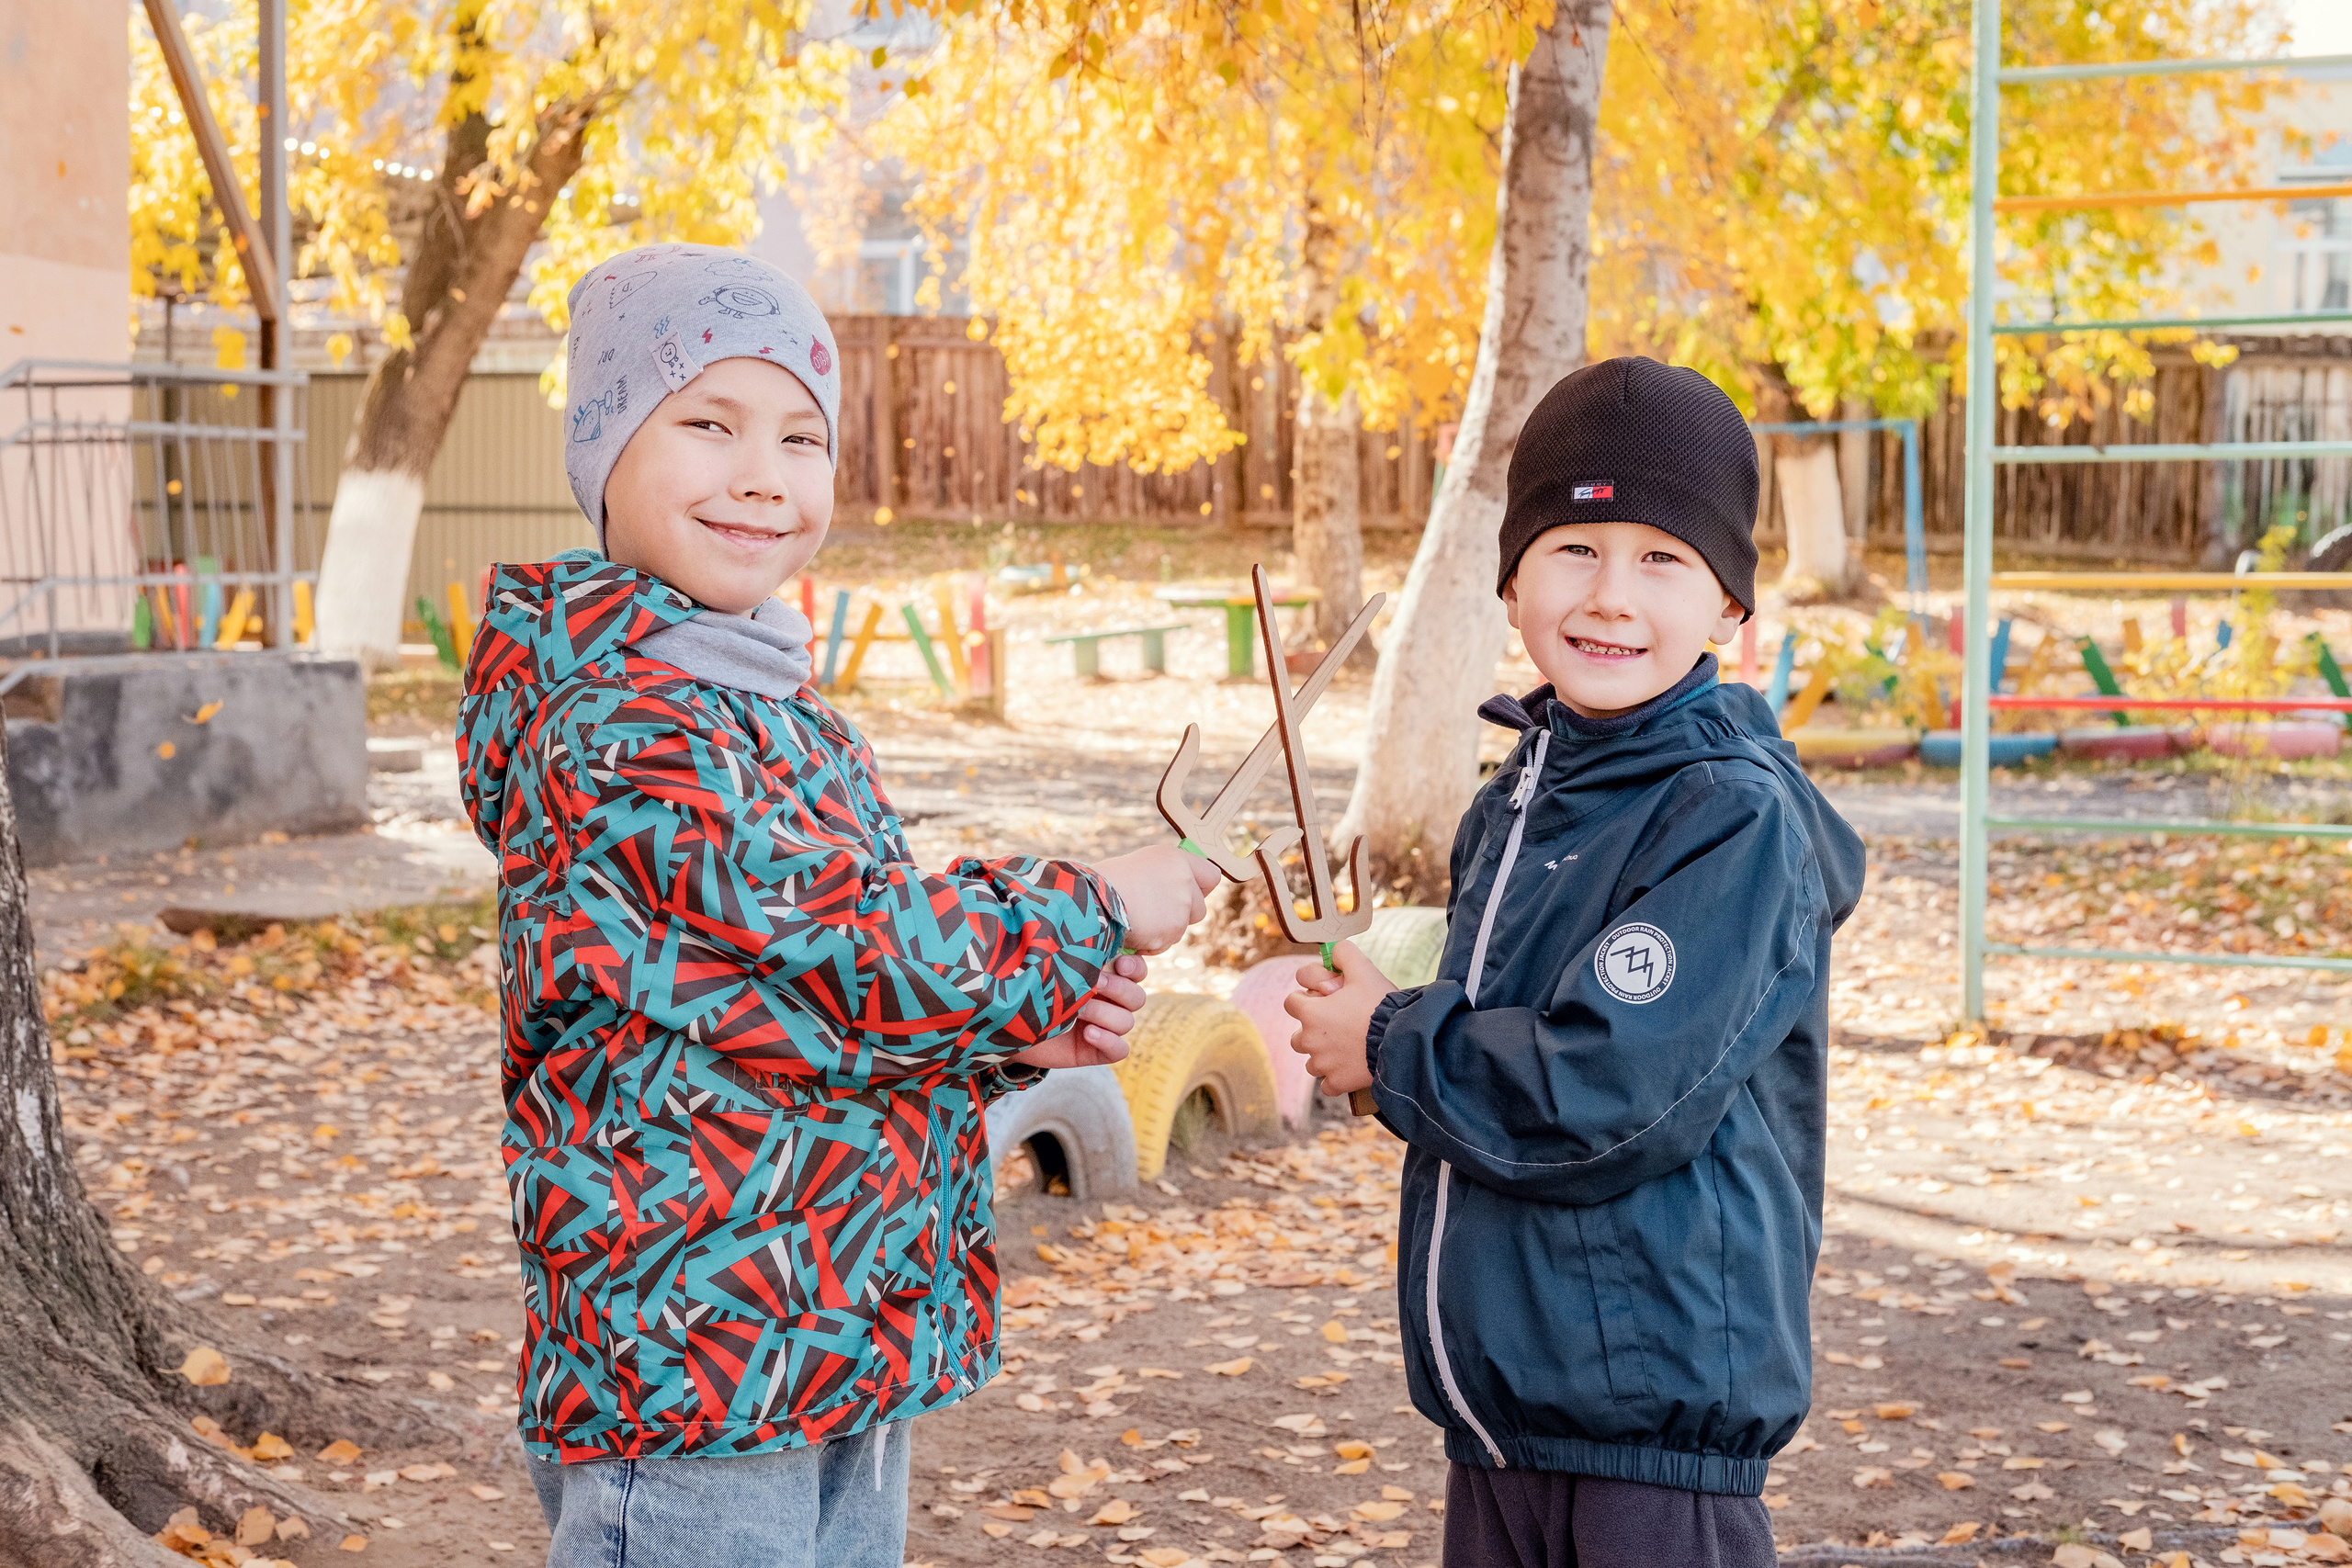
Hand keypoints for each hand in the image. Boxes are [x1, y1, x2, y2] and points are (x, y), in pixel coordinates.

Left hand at [1008, 953, 1146, 1068]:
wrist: (1010, 1024)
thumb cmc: (1032, 988)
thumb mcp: (1054, 968)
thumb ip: (1077, 956)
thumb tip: (1092, 938)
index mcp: (1106, 977)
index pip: (1137, 971)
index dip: (1135, 968)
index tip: (1119, 964)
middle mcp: (1110, 1002)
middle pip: (1137, 997)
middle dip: (1117, 990)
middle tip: (1094, 984)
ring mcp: (1105, 1027)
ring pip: (1127, 1022)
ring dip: (1104, 1015)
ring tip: (1077, 1012)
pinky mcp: (1097, 1051)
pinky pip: (1121, 1050)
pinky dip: (1109, 1041)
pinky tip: (1088, 1034)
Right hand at [1092, 845, 1219, 953]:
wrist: (1090, 899)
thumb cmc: (1105, 882)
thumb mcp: (1140, 866)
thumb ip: (1164, 875)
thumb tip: (1178, 890)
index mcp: (1175, 858)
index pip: (1211, 875)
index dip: (1201, 887)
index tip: (1190, 893)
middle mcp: (1184, 880)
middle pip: (1199, 908)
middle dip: (1182, 915)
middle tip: (1154, 913)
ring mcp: (1180, 906)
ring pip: (1181, 928)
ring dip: (1164, 930)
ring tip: (1137, 919)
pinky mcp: (1172, 930)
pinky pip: (1165, 943)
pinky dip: (1151, 943)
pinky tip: (1133, 931)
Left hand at [1281, 939, 1391, 1095]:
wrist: (1402, 1039)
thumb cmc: (1381, 1004)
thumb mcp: (1363, 970)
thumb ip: (1344, 954)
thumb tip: (1333, 950)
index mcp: (1310, 1013)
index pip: (1290, 1002)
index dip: (1305, 999)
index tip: (1324, 1000)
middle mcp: (1310, 1040)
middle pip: (1297, 1037)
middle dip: (1313, 1031)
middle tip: (1338, 1026)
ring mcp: (1323, 1064)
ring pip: (1312, 1062)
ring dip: (1323, 1056)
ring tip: (1346, 1048)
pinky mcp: (1339, 1082)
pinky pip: (1328, 1084)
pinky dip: (1336, 1078)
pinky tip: (1351, 1068)